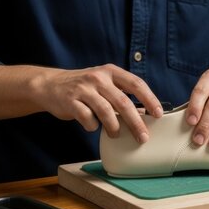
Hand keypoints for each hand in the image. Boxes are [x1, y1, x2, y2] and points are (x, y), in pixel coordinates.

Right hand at [35, 64, 162, 142]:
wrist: (49, 85)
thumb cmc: (85, 88)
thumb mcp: (105, 86)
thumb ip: (123, 96)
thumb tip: (146, 115)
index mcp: (111, 72)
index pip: (136, 84)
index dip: (149, 99)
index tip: (158, 114)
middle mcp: (98, 78)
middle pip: (123, 102)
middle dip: (136, 122)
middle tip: (143, 137)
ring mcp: (83, 88)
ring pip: (105, 111)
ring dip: (114, 127)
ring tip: (116, 135)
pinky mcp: (70, 101)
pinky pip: (86, 118)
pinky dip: (92, 126)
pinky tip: (93, 127)